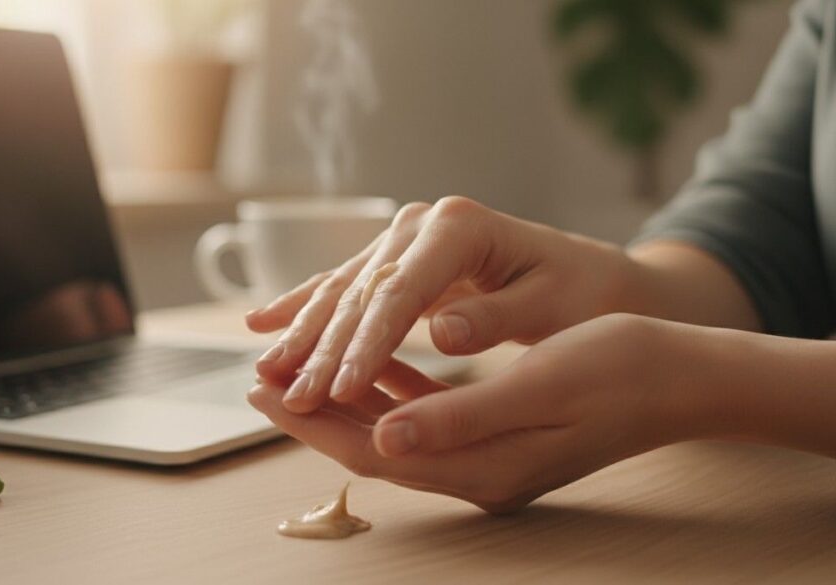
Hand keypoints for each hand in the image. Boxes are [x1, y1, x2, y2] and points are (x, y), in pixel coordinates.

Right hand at [246, 196, 633, 412]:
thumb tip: (442, 333)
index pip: (400, 291)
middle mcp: (421, 224)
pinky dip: (303, 306)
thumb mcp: (551, 305)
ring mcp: (403, 238)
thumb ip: (496, 318)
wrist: (588, 275)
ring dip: (303, 335)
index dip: (368, 343)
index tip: (342, 389)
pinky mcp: (395, 259)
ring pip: (342, 289)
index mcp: (459, 227)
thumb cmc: (579, 293)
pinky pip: (342, 285)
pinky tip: (263, 323)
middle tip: (294, 401)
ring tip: (266, 374)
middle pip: (361, 291)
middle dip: (324, 349)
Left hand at [248, 314, 716, 513]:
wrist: (679, 379)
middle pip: (369, 443)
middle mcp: (474, 471)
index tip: (257, 388)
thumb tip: (383, 437)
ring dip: (344, 397)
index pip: (370, 448)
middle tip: (258, 374)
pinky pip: (424, 413)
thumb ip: (458, 418)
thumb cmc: (618, 371)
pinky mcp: (494, 433)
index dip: (309, 420)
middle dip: (311, 409)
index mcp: (479, 467)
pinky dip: (390, 386)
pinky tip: (374, 355)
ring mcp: (484, 456)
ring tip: (300, 364)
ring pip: (391, 427)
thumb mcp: (539, 389)